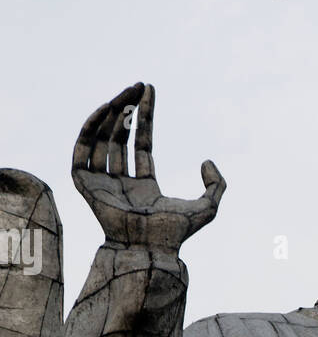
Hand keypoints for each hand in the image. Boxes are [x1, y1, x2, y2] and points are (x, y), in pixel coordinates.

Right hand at [72, 83, 224, 250]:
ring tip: (124, 94)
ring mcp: (102, 184)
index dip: (144, 117)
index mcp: (144, 188)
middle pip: (120, 138)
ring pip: (101, 141)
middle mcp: (121, 184)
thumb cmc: (176, 234)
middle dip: (127, 110)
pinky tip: (105, 111)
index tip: (148, 91)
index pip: (141, 144)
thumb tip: (207, 160)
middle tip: (136, 87)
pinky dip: (89, 129)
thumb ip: (216, 185)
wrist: (150, 248)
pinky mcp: (85, 186)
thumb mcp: (208, 207)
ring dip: (110, 114)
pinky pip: (82, 152)